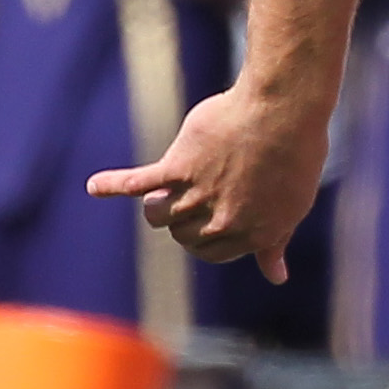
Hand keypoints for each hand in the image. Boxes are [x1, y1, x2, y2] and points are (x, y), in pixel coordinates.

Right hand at [87, 83, 329, 281]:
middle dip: (185, 217)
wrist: (283, 110)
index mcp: (254, 235)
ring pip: (158, 215)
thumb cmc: (293, 154)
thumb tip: (276, 278)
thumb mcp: (293, 205)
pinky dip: (113, 184)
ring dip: (159, 201)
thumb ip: (275, 241)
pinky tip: (95, 186)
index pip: (210, 253)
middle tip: (201, 188)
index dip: (207, 235)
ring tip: (171, 182)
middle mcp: (224, 222)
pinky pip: (137, 184)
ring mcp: (199, 197)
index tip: (210, 217)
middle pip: (181, 235)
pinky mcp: (177, 169)